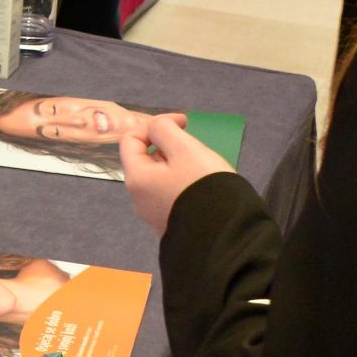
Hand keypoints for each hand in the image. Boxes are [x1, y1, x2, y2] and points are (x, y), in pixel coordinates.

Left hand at [118, 112, 235, 233]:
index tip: (184, 122)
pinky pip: (171, 194)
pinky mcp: (172, 225)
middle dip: (168, 145)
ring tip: (203, 166)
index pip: (130, 139)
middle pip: (146, 159)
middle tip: (195, 145)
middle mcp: (139, 199)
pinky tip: (204, 186)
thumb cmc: (203, 186)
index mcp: (136, 178)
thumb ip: (165, 130)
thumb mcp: (185, 148)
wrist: (226, 234)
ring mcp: (155, 215)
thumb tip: (157, 128)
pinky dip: (183, 182)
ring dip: (178, 164)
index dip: (155, 124)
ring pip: (161, 177)